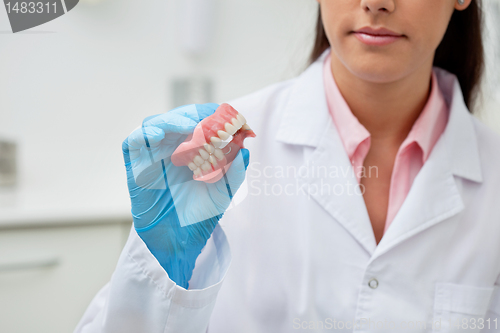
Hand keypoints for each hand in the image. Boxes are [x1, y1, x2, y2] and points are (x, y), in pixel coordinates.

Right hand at [122, 103, 249, 287]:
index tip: (227, 116)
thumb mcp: (223, 193)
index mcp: (193, 150)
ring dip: (171, 120)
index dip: (211, 114)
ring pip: (156, 124)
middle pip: (178, 118)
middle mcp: (172, 148)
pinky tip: (159, 135)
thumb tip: (245, 152)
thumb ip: (234, 173)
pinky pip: (133, 142)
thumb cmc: (200, 216)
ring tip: (189, 126)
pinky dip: (144, 134)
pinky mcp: (135, 166)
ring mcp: (152, 155)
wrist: (178, 242)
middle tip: (208, 119)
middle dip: (193, 115)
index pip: (199, 121)